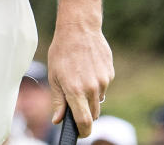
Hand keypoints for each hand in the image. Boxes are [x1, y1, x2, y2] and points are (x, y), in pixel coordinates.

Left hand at [47, 22, 113, 136]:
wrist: (79, 29)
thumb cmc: (62, 52)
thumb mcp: (54, 76)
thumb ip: (58, 100)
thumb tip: (57, 120)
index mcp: (75, 90)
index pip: (84, 121)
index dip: (83, 131)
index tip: (80, 134)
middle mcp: (92, 88)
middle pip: (93, 113)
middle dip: (85, 112)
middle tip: (74, 98)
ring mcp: (103, 81)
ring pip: (98, 100)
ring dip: (90, 96)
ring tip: (79, 76)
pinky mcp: (110, 74)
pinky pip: (103, 86)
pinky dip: (96, 83)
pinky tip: (87, 68)